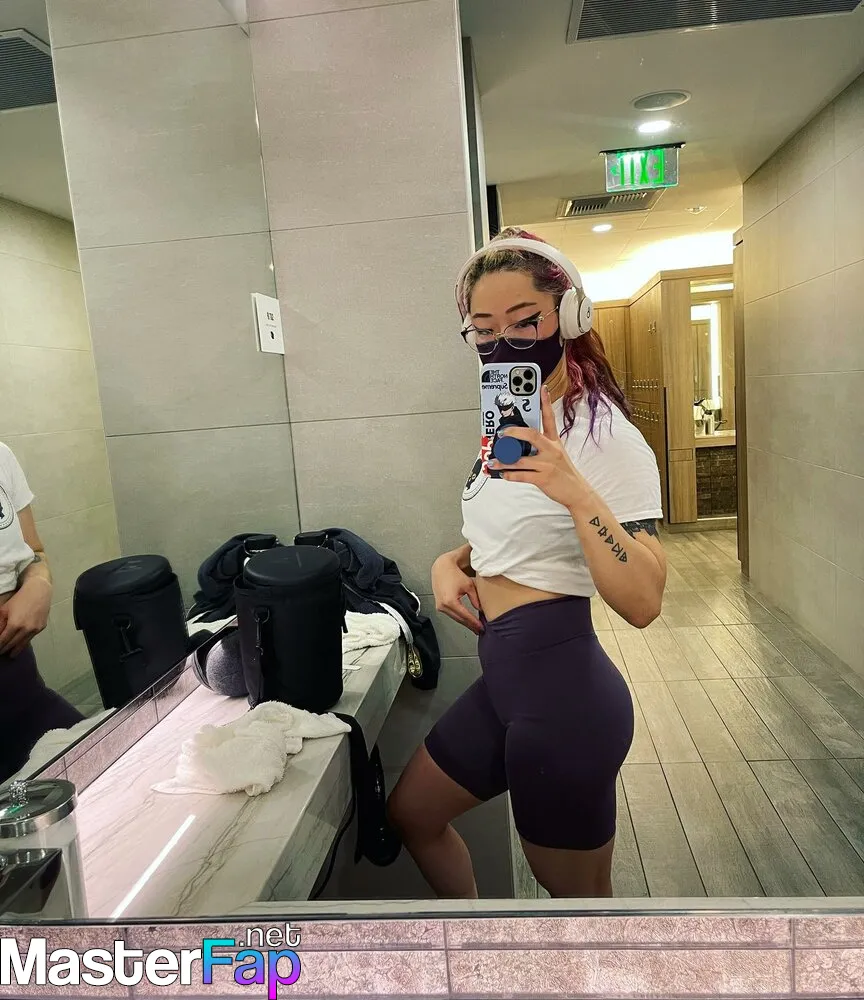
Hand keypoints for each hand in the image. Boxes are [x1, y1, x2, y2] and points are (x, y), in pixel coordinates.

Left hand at [0, 582, 50, 656]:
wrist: (39, 591)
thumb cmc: (19, 598)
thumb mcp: (4, 610)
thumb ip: (0, 624)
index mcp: (14, 625)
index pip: (3, 641)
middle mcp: (25, 630)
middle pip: (12, 645)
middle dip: (4, 650)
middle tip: (0, 653)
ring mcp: (35, 630)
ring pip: (22, 644)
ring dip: (15, 650)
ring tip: (10, 655)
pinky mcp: (41, 628)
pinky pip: (30, 638)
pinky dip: (24, 642)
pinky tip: (20, 643)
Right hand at [431, 552, 482, 634]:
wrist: (442, 568)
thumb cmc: (454, 574)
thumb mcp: (469, 586)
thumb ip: (475, 599)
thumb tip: (481, 610)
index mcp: (450, 601)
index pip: (465, 616)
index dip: (474, 623)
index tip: (481, 627)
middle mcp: (443, 605)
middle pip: (459, 620)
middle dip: (470, 625)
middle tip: (480, 630)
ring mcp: (439, 606)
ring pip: (455, 618)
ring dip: (465, 623)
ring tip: (474, 627)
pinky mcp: (439, 605)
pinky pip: (451, 614)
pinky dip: (459, 618)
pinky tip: (466, 620)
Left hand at [487, 385, 594, 509]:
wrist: (577, 492)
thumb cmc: (563, 473)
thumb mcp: (556, 454)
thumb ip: (540, 447)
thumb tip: (518, 443)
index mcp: (554, 442)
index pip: (550, 418)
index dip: (546, 403)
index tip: (541, 389)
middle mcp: (551, 450)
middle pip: (531, 435)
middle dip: (514, 433)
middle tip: (501, 433)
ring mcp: (547, 464)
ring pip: (520, 460)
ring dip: (504, 461)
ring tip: (493, 462)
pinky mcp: (543, 479)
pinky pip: (522, 476)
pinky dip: (510, 475)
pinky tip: (503, 474)